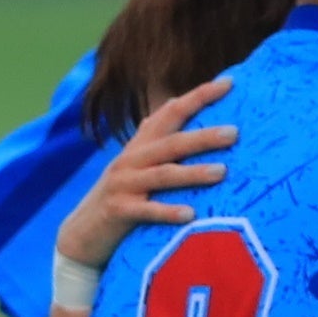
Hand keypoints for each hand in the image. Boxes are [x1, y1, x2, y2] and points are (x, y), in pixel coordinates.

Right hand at [55, 75, 235, 275]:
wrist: (83, 234)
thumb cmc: (123, 198)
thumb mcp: (140, 167)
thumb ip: (163, 146)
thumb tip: (195, 119)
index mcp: (140, 146)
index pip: (171, 112)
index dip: (199, 96)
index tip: (229, 82)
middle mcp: (131, 160)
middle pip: (172, 143)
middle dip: (204, 137)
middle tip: (235, 133)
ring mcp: (123, 185)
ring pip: (163, 174)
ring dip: (193, 172)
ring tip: (222, 172)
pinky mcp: (119, 211)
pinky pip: (147, 211)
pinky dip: (168, 212)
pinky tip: (191, 215)